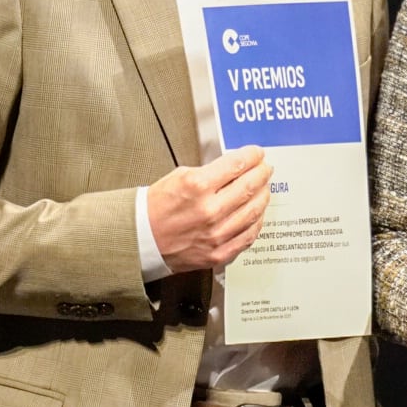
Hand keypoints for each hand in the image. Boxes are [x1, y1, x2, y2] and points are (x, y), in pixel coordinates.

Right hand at [145, 146, 271, 272]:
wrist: (141, 240)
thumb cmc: (155, 209)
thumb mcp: (178, 177)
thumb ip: (209, 172)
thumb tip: (233, 167)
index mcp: (197, 187)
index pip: (237, 164)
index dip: (252, 155)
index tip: (257, 153)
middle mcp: (209, 211)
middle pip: (250, 186)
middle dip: (262, 173)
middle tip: (265, 168)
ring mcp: (215, 235)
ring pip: (254, 211)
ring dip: (263, 196)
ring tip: (264, 188)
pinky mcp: (218, 253)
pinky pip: (248, 236)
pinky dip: (257, 222)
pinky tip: (257, 213)